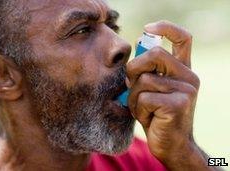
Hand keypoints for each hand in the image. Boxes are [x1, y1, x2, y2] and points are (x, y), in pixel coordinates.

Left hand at [126, 21, 211, 169]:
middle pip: (154, 53)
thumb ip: (144, 74)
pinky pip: (144, 98)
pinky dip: (138, 109)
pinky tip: (148, 118)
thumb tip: (130, 61)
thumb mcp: (150, 91)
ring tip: (142, 108)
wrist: (171, 145)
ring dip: (133, 96)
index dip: (166, 27)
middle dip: (134, 69)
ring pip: (144, 80)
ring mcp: (186, 90)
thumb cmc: (156, 116)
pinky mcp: (178, 104)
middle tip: (133, 86)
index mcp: (182, 70)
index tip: (147, 28)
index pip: (183, 38)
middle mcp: (188, 77)